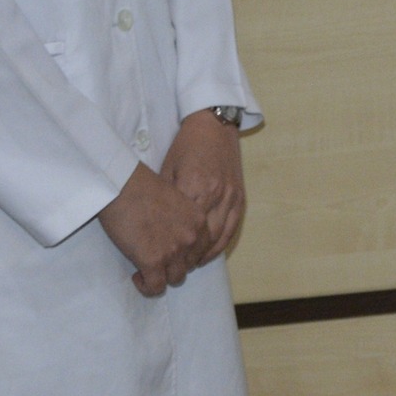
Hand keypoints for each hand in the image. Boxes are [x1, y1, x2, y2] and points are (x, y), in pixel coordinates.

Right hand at [99, 162, 211, 296]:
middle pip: (189, 265)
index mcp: (199, 221)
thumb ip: (181, 219)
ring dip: (161, 277)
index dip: (185, 254)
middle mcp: (191, 238)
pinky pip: (155, 287)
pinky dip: (146, 286)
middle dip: (173, 265)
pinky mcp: (153, 261)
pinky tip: (137, 276)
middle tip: (156, 258)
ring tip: (146, 269)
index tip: (169, 251)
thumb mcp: (175, 200)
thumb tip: (173, 235)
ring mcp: (173, 251)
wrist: (122, 185)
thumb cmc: (141, 186)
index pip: (202, 250)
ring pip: (175, 279)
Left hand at [158, 111, 245, 273]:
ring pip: (218, 237)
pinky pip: (232, 229)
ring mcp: (231, 197)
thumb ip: (166, 197)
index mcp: (196, 187)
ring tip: (188, 266)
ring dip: (203, 255)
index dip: (172, 248)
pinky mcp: (240, 197)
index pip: (183, 230)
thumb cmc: (185, 145)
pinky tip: (208, 255)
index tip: (159, 261)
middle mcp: (217, 195)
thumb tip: (156, 227)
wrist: (214, 125)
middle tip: (172, 270)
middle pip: (202, 239)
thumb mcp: (167, 168)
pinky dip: (220, 246)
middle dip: (187, 258)